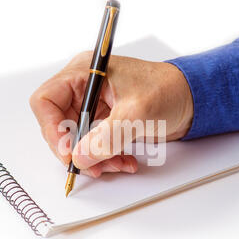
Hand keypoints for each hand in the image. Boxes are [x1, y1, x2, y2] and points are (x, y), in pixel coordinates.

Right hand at [29, 52, 192, 177]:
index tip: (67, 151)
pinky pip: (92, 144)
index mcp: (86, 73)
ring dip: (93, 157)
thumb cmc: (169, 91)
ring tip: (116, 164)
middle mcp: (85, 88)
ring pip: (76, 139)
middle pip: (58, 124)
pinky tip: (124, 161)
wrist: (191, 100)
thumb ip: (106, 137)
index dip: (51, 128)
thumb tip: (80, 157)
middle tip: (91, 165)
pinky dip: (105, 157)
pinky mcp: (104, 120)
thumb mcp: (137, 113)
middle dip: (75, 148)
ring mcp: (93, 105)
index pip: (46, 100)